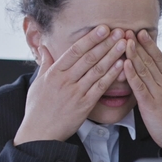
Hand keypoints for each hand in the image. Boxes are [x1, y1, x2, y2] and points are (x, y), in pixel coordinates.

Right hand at [14, 25, 126, 144]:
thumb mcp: (37, 83)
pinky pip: (100, 88)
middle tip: (119, 31)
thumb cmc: (37, 109)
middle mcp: (65, 80)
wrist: (39, 133)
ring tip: (124, 44)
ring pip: (96, 70)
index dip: (90, 39)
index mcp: (54, 73)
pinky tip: (121, 66)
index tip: (103, 29)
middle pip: (88, 58)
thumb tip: (44, 47)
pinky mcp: (84, 105)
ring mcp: (75, 93)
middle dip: (105, 43)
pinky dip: (111, 76)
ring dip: (112, 56)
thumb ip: (45, 64)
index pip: (75, 51)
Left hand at [123, 29, 161, 154]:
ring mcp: (157, 93)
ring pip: (144, 70)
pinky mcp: (150, 105)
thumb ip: (158, 86)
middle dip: (138, 44)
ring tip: (124, 41)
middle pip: (150, 60)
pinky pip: (139, 87)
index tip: (141, 32)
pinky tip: (125, 64)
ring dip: (133, 54)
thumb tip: (149, 76)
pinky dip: (131, 74)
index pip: (158, 58)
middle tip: (128, 30)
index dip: (149, 44)